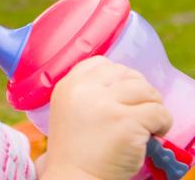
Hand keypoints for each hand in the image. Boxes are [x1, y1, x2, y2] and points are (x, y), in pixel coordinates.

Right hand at [42, 56, 171, 179]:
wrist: (73, 179)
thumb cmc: (74, 150)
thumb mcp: (68, 110)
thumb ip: (86, 92)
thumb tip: (125, 82)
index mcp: (68, 85)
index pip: (101, 63)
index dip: (119, 76)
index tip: (123, 95)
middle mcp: (84, 90)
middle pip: (126, 74)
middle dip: (139, 91)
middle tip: (140, 110)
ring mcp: (105, 104)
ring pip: (146, 90)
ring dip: (153, 107)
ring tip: (148, 124)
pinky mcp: (126, 121)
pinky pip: (159, 112)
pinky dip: (163, 124)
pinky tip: (153, 135)